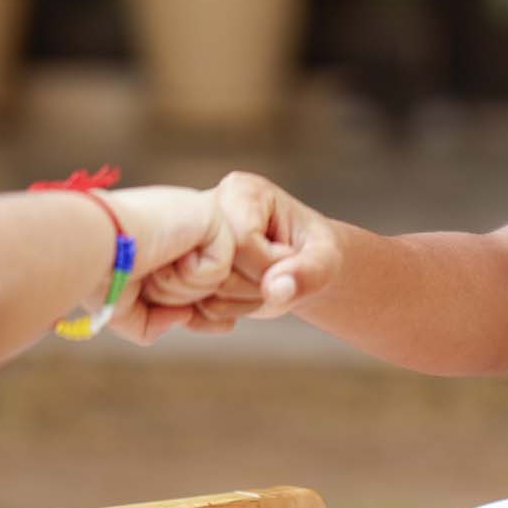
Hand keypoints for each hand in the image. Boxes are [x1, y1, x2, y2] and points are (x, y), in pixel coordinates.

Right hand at [94, 186, 236, 343]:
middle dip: (180, 298)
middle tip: (150, 280)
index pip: (198, 280)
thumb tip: (186, 317)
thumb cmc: (98, 271)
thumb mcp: (121, 306)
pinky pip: (221, 267)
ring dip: (181, 286)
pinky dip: (192, 274)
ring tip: (154, 264)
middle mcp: (184, 227)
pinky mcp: (212, 214)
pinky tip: (169, 253)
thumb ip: (151, 320)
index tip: (193, 320)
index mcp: (164, 240)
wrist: (93, 246)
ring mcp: (199, 219)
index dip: (195, 308)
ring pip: (217, 279)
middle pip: (211, 284)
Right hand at [177, 171, 343, 331]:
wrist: (300, 265)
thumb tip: (276, 289)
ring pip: (201, 293)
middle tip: (277, 277)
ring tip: (261, 285)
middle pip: (215, 267)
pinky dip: (220, 316)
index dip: (268, 266)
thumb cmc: (315, 253)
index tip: (288, 261)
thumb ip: (310, 272)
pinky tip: (243, 301)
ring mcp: (189, 242)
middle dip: (253, 287)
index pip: (242, 240)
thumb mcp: (326, 259)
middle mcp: (206, 210)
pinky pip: (191, 310)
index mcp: (242, 191)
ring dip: (238, 303)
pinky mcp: (181, 272)